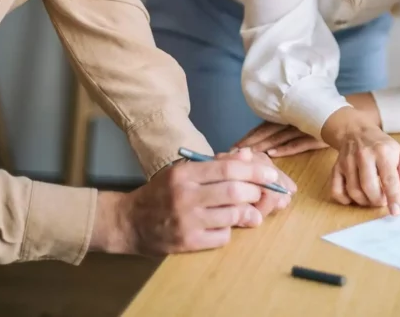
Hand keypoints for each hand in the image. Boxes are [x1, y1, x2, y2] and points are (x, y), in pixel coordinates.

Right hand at [90, 153, 288, 255]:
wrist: (128, 222)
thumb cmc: (161, 192)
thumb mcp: (183, 171)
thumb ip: (215, 165)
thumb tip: (248, 156)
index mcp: (184, 174)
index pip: (229, 168)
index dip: (256, 171)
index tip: (271, 174)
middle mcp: (185, 196)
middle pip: (235, 191)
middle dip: (256, 192)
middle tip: (261, 193)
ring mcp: (187, 221)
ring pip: (233, 215)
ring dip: (248, 213)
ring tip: (250, 211)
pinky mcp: (187, 243)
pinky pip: (223, 236)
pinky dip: (230, 230)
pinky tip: (225, 225)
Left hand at [234, 121, 328, 157]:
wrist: (349, 117)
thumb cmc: (322, 121)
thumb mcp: (301, 124)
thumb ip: (284, 131)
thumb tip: (264, 147)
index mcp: (287, 117)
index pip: (262, 128)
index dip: (247, 137)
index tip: (231, 148)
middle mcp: (292, 121)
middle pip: (266, 132)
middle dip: (249, 144)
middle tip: (231, 155)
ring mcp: (304, 128)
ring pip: (278, 137)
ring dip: (261, 147)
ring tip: (247, 156)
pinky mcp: (316, 137)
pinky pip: (298, 143)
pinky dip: (284, 148)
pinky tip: (272, 154)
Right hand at [321, 108, 399, 215]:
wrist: (357, 131)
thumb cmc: (383, 147)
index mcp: (383, 151)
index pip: (389, 178)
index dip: (393, 197)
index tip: (396, 211)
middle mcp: (363, 155)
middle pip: (369, 187)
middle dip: (378, 200)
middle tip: (383, 200)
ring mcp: (347, 161)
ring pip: (353, 191)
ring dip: (365, 201)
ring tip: (372, 198)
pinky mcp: (336, 167)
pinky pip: (336, 190)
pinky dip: (345, 199)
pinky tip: (355, 197)